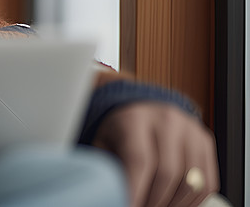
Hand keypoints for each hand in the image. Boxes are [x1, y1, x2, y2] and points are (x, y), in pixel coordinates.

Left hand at [92, 102, 218, 206]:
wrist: (140, 112)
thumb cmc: (119, 132)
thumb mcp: (103, 145)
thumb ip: (109, 169)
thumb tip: (113, 195)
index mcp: (134, 119)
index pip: (139, 159)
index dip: (136, 190)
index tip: (129, 206)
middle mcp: (166, 120)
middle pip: (167, 173)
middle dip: (155, 202)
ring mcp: (190, 130)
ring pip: (191, 181)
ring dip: (174, 204)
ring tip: (156, 206)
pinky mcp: (205, 141)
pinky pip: (207, 182)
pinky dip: (192, 201)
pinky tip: (174, 204)